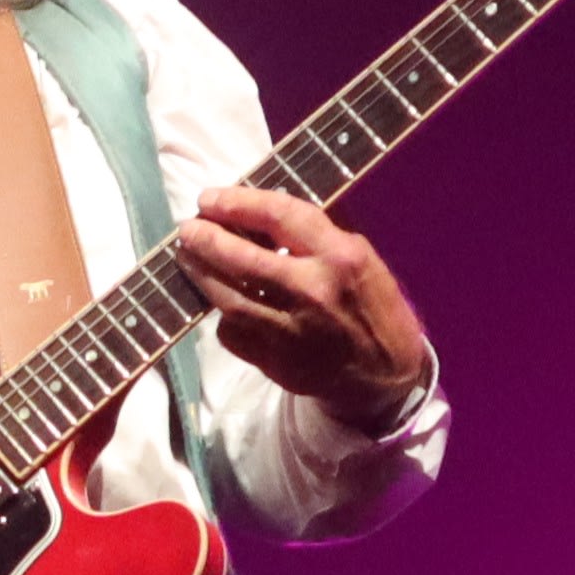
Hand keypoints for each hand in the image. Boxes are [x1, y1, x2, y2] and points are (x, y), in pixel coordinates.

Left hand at [176, 186, 433, 428]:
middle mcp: (314, 291)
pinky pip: (232, 334)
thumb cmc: (371, 307)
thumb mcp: (359, 259)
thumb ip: (313, 239)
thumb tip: (254, 216)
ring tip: (187, 257)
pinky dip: (223, 316)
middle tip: (187, 228)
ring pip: (228, 299)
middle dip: (206, 238)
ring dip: (201, 274)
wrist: (386, 376)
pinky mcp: (276, 362)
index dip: (238, 203)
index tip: (209, 199)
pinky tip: (219, 301)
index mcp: (341, 257)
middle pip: (243, 258)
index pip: (280, 216)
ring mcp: (292, 331)